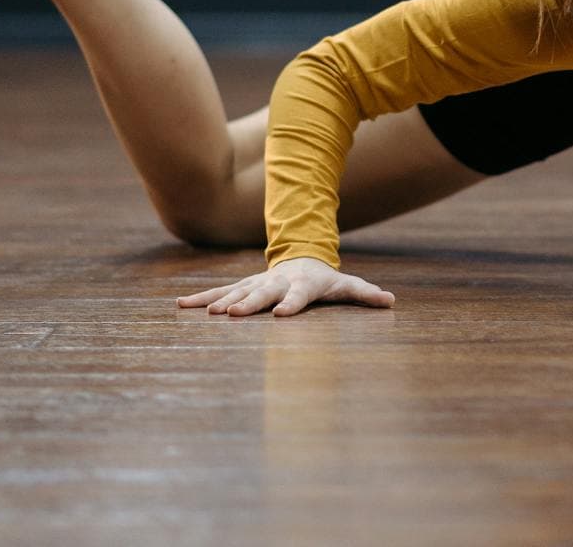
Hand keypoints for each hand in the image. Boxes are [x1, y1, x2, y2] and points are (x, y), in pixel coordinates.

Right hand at [176, 256, 393, 317]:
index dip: (291, 304)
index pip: (298, 296)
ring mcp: (256, 284)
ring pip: (236, 291)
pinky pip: (218, 292)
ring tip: (206, 312)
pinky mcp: (241, 286)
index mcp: (302, 285)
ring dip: (220, 301)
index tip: (281, 315)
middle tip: (232, 315)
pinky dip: (201, 298)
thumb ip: (365, 294)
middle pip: (262, 294)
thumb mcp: (346, 285)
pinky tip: (181, 305)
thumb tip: (391, 300)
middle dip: (247, 303)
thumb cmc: (326, 279)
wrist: (301, 256)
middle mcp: (276, 283)